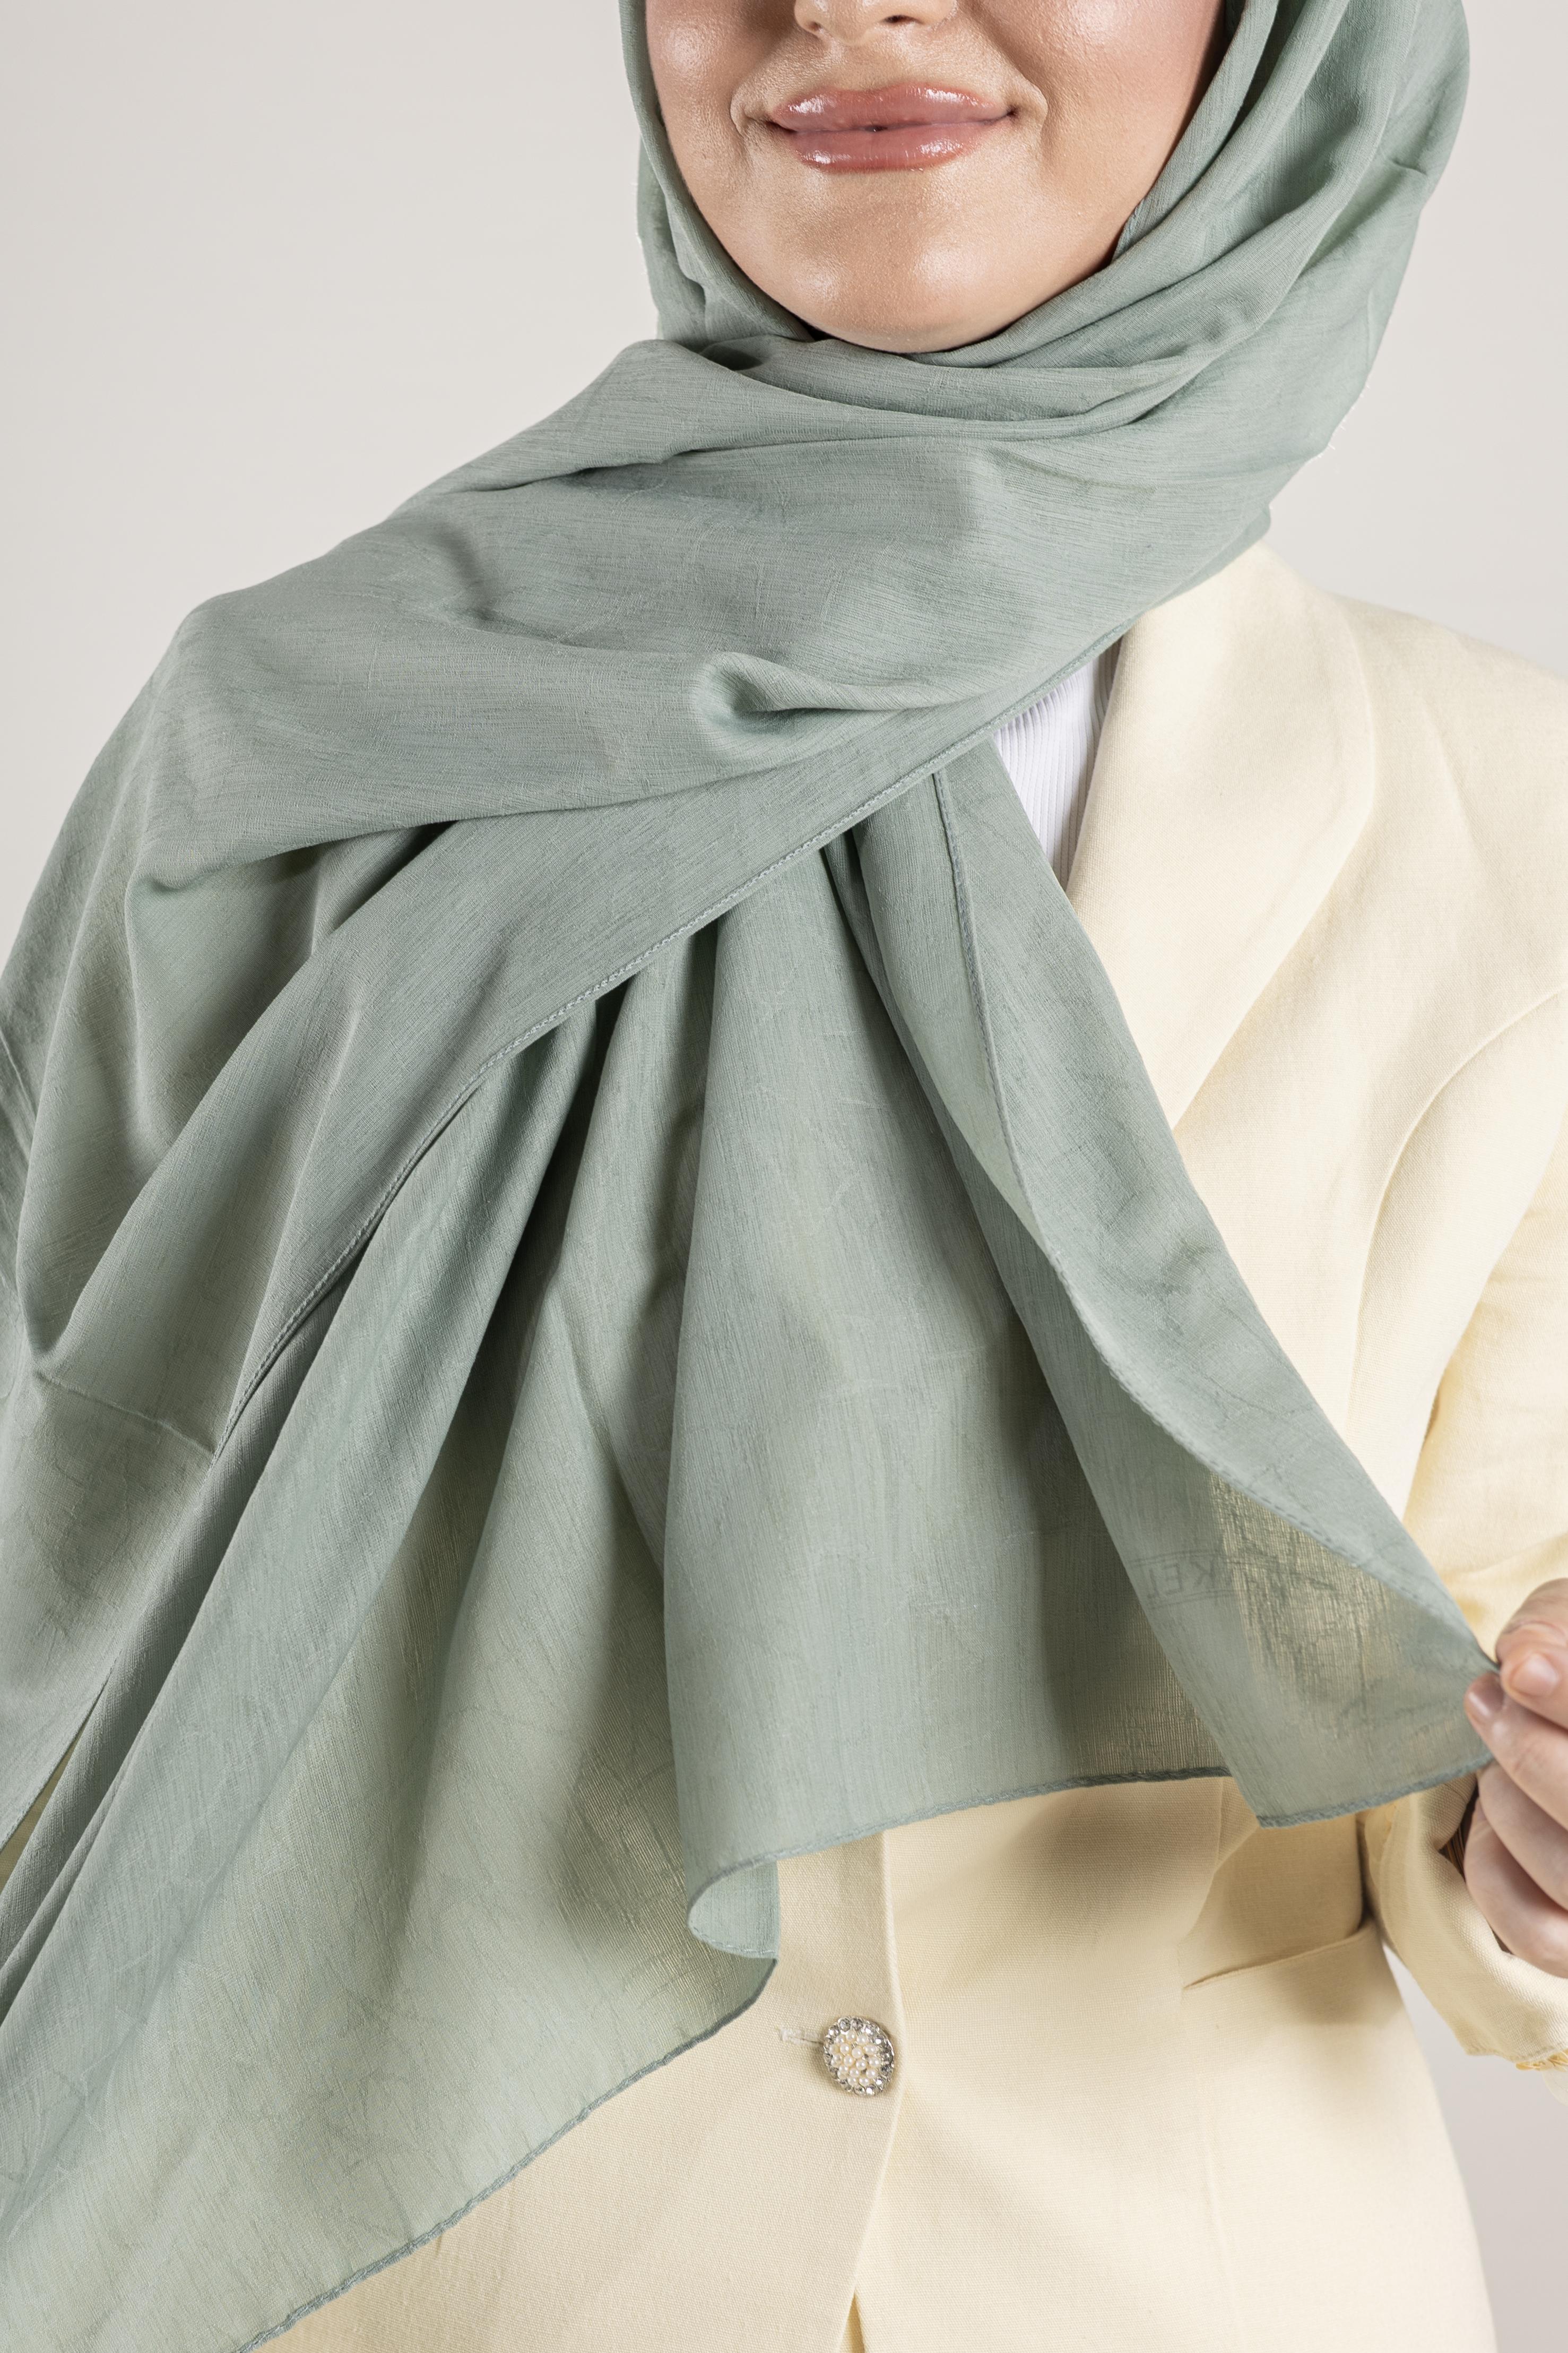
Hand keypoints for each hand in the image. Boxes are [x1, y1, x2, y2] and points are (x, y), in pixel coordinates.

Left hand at [1462, 1579, 1567, 1975]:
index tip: (1518, 1673)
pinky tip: (1490, 1822)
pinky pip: (1536, 1934)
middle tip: (1489, 1702)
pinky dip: (1492, 1870)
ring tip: (1496, 1761)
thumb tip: (1525, 1665)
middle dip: (1529, 1752)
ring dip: (1508, 1803)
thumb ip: (1556, 1633)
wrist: (1557, 1720)